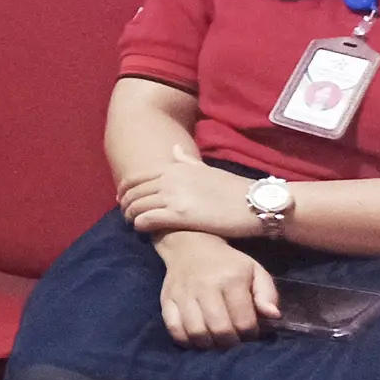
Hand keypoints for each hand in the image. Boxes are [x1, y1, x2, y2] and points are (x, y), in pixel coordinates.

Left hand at [122, 155, 257, 239]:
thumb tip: (174, 149)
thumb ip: (188, 161)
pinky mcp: (180, 215)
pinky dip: (140, 224)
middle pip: (133, 192)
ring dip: (130, 216)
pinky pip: (147, 219)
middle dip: (125, 203)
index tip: (122, 198)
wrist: (256, 203)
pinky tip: (141, 230)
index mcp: (175, 168)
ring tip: (132, 223)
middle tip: (125, 213)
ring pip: (137, 206)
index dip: (125, 188)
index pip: (137, 177)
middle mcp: (170, 179)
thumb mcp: (207, 169)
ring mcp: (173, 196)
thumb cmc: (234, 188)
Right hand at [158, 232, 278, 347]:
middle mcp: (205, 287)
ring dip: (209, 344)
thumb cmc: (228, 263)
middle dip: (231, 342)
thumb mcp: (255, 271)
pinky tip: (196, 338)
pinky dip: (186, 340)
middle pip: (220, 330)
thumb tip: (272, 316)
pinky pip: (173, 328)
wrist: (189, 245)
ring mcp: (183, 294)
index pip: (244, 321)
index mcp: (231, 279)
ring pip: (196, 332)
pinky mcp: (166, 299)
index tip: (250, 331)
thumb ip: (267, 294)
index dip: (250, 334)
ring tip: (216, 340)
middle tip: (233, 338)